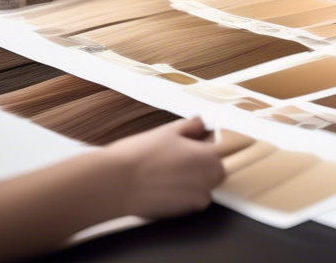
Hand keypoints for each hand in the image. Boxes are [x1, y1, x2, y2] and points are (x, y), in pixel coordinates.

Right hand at [103, 117, 224, 219]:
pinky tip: (162, 189)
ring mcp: (199, 196)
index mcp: (208, 154)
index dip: (206, 148)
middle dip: (200, 166)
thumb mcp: (166, 132)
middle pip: (214, 170)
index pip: (221, 150)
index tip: (192, 147)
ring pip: (203, 187)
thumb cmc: (137, 156)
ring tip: (165, 175)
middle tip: (175, 162)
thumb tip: (200, 122)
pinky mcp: (185, 212)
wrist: (113, 184)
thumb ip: (189, 127)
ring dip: (191, 182)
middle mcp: (209, 177)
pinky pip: (191, 202)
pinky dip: (181, 197)